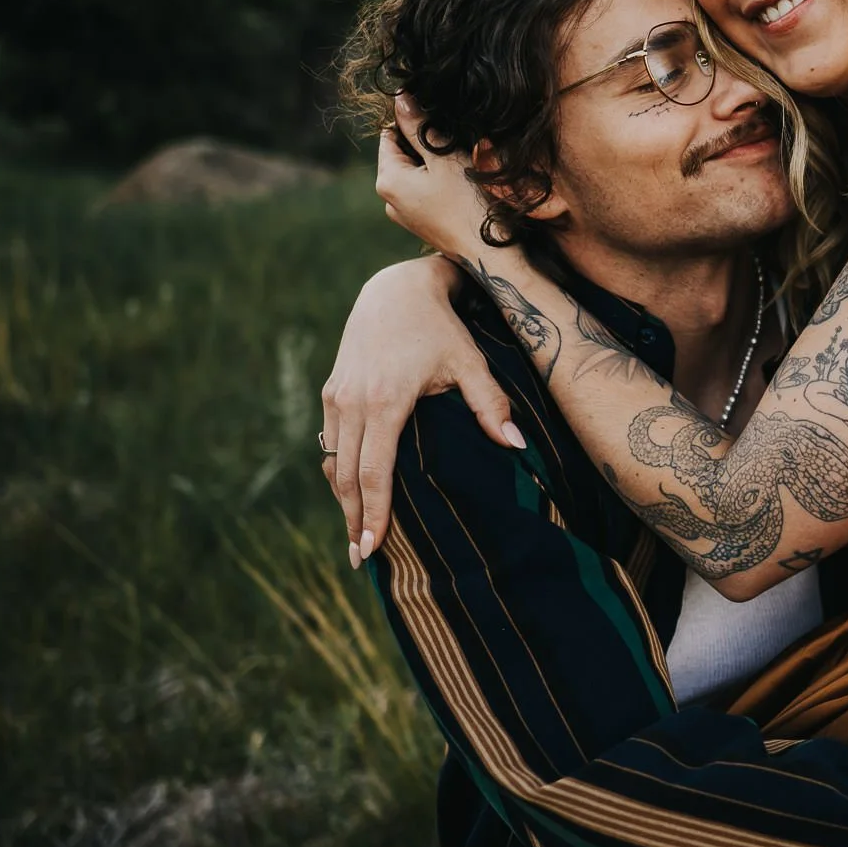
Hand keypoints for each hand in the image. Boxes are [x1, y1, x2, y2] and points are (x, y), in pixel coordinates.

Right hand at [321, 255, 522, 564]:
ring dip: (343, 500)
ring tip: (356, 535)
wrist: (396, 288)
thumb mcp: (470, 361)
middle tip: (360, 558)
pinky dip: (338, 471)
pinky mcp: (332, 390)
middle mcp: (352, 402)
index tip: (371, 549)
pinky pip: (330, 442)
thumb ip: (491, 405)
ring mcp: (337, 397)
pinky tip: (350, 493)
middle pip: (346, 476)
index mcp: (385, 402)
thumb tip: (517, 446)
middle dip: (353, 520)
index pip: (374, 473)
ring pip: (333, 461)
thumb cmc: (440, 326)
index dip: (373, 514)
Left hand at [374, 93, 499, 260]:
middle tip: (455, 146)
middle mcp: (388, 199)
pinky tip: (460, 187)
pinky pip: (423, 192)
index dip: (413, 123)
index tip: (440, 124)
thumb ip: (419, 127)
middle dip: (425, 145)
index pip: (389, 135)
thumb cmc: (469, 205)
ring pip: (415, 174)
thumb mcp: (445, 158)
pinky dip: (438, 183)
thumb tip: (401, 97)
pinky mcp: (420, 224)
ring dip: (434, 164)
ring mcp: (404, 215)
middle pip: (402, 155)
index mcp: (387, 180)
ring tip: (460, 167)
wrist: (489, 255)